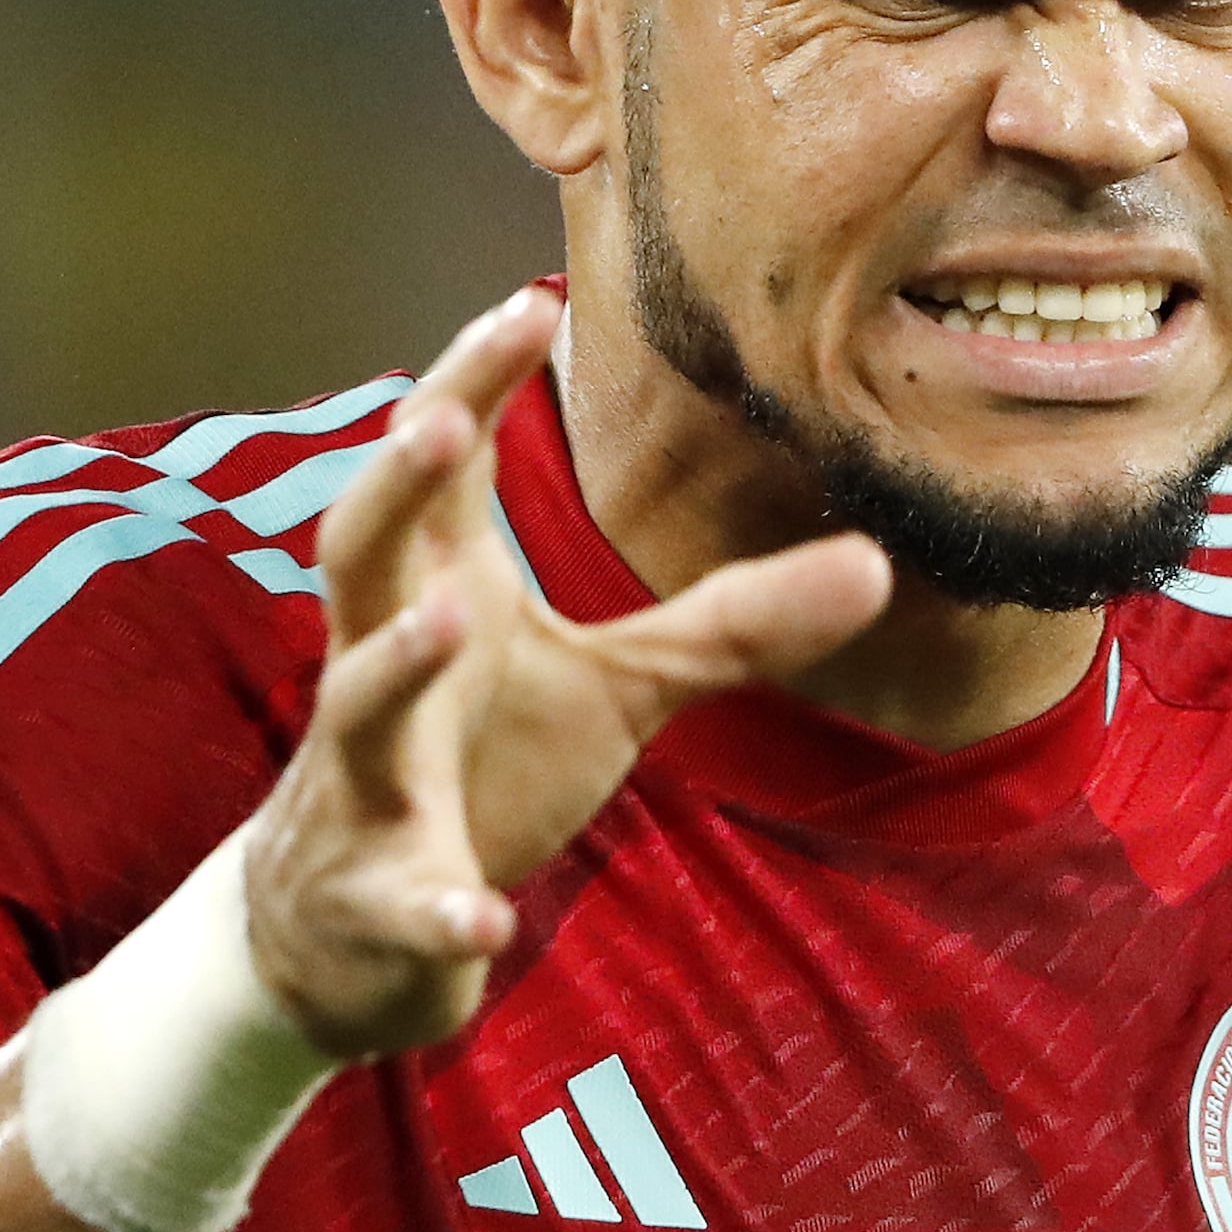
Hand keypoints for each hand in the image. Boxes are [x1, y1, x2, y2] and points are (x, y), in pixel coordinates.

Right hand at [240, 286, 889, 1060]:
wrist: (362, 931)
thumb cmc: (484, 766)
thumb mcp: (620, 687)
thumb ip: (728, 622)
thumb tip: (877, 564)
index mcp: (436, 594)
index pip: (438, 473)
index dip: (473, 384)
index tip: (532, 301)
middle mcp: (378, 668)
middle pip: (359, 552)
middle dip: (394, 483)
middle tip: (444, 418)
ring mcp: (364, 783)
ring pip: (355, 709)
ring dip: (396, 665)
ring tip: (452, 621)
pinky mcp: (375, 895)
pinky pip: (403, 900)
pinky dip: (437, 910)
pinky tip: (487, 923)